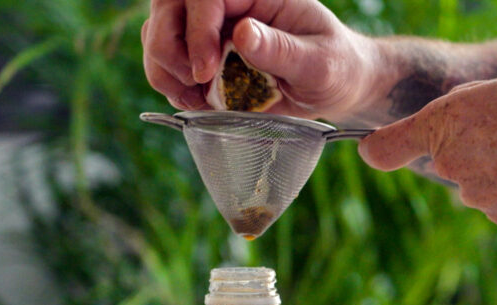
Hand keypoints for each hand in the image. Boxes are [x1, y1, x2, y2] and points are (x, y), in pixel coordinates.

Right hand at [141, 0, 377, 119]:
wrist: (337, 85)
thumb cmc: (337, 67)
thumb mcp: (320, 62)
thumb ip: (282, 49)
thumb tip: (242, 33)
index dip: (197, 28)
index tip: (206, 70)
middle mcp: (230, 4)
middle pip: (170, 7)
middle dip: (169, 48)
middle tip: (194, 85)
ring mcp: (213, 28)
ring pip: (159, 33)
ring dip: (165, 69)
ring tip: (196, 99)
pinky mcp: (205, 54)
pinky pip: (167, 62)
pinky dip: (171, 85)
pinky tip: (197, 103)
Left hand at [358, 72, 496, 234]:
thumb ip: (472, 104)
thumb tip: (460, 122)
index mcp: (450, 120)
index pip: (390, 144)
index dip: (377, 148)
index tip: (368, 150)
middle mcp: (453, 162)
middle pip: (448, 158)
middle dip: (474, 148)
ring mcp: (476, 196)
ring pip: (477, 181)